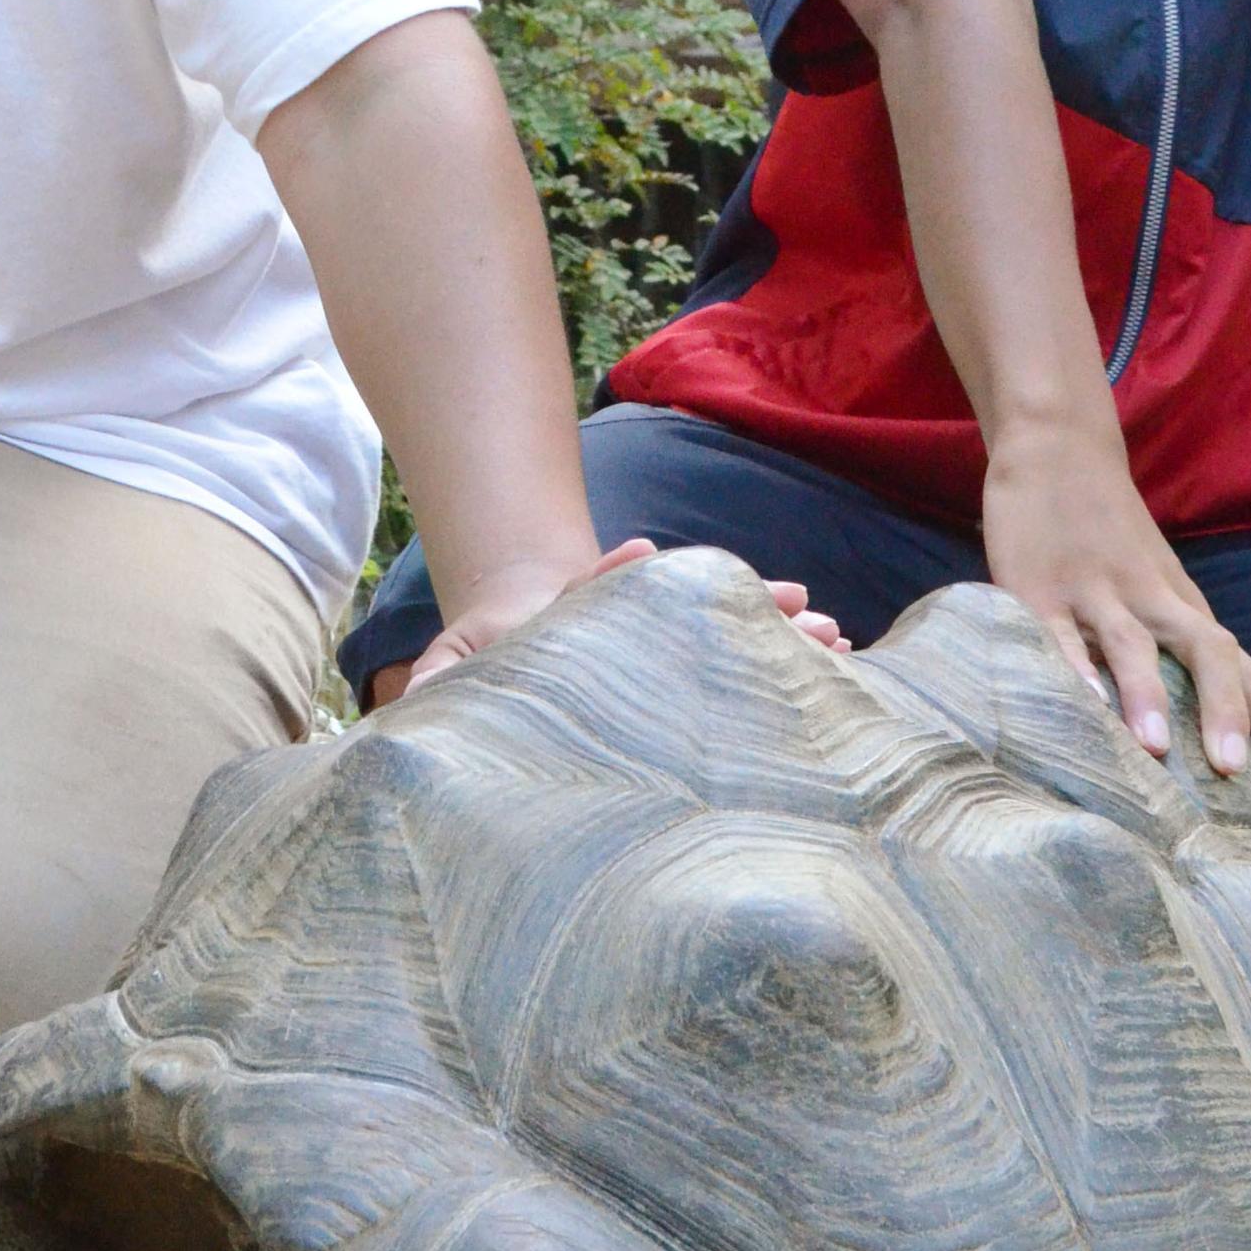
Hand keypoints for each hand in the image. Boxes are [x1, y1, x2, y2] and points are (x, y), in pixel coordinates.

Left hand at [401, 540, 846, 691]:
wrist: (523, 641)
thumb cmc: (489, 662)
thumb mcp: (457, 663)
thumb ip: (440, 676)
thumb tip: (413, 699)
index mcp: (576, 617)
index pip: (597, 586)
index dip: (616, 572)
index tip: (644, 552)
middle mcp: (632, 617)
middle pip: (690, 600)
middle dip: (742, 602)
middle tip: (801, 601)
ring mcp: (666, 634)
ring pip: (729, 624)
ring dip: (779, 631)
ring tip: (833, 632)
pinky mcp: (684, 659)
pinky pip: (742, 653)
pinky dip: (784, 654)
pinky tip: (837, 658)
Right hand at [983, 420, 1250, 792]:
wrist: (1059, 448)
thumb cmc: (1109, 536)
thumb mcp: (1155, 590)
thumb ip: (1176, 650)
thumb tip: (1212, 740)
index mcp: (1186, 611)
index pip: (1249, 672)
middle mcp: (1154, 603)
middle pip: (1210, 655)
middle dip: (1230, 716)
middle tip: (1239, 779)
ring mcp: (1099, 592)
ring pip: (1135, 644)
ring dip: (1149, 696)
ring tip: (1157, 752)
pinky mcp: (1039, 587)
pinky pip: (1060, 631)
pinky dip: (1073, 665)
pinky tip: (1082, 701)